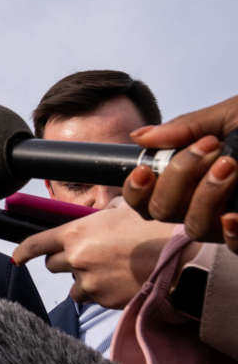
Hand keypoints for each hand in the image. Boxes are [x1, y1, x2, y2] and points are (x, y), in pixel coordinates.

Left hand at [12, 201, 188, 307]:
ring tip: (108, 272)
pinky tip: (119, 283)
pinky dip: (100, 293)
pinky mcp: (104, 301)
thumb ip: (103, 215)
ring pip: (73, 286)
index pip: (36, 243)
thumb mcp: (125, 211)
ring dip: (83, 281)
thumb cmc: (155, 229)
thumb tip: (101, 213)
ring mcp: (89, 282)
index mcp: (76, 233)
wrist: (182, 259)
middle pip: (52, 266)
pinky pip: (92, 299)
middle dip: (65, 262)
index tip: (17, 257)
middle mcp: (76, 259)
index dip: (24, 251)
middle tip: (86, 258)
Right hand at [124, 95, 237, 252]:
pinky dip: (230, 233)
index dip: (135, 191)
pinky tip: (234, 216)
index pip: (147, 198)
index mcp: (193, 178)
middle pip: (163, 213)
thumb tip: (140, 137)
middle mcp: (207, 203)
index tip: (144, 170)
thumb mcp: (230, 116)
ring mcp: (232, 220)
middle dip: (177, 178)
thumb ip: (186, 127)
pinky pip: (234, 246)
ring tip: (231, 165)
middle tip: (209, 147)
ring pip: (194, 227)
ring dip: (204, 196)